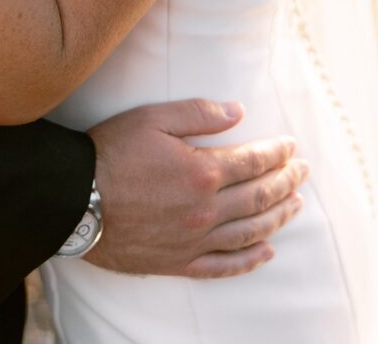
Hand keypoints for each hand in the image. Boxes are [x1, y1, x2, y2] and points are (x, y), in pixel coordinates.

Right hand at [87, 98, 307, 278]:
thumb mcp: (153, 118)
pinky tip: (266, 252)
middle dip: (286, 182)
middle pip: (259, 198)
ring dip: (278, 218)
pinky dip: (249, 261)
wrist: (75, 200)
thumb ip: (198, 113)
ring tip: (295, 206)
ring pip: (249, 232)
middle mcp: (205, 210)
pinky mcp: (179, 262)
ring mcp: (194, 240)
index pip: (253, 161)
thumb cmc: (111, 152)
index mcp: (202, 171)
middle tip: (302, 172)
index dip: (277, 153)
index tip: (291, 146)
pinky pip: (224, 267)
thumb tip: (237, 111)